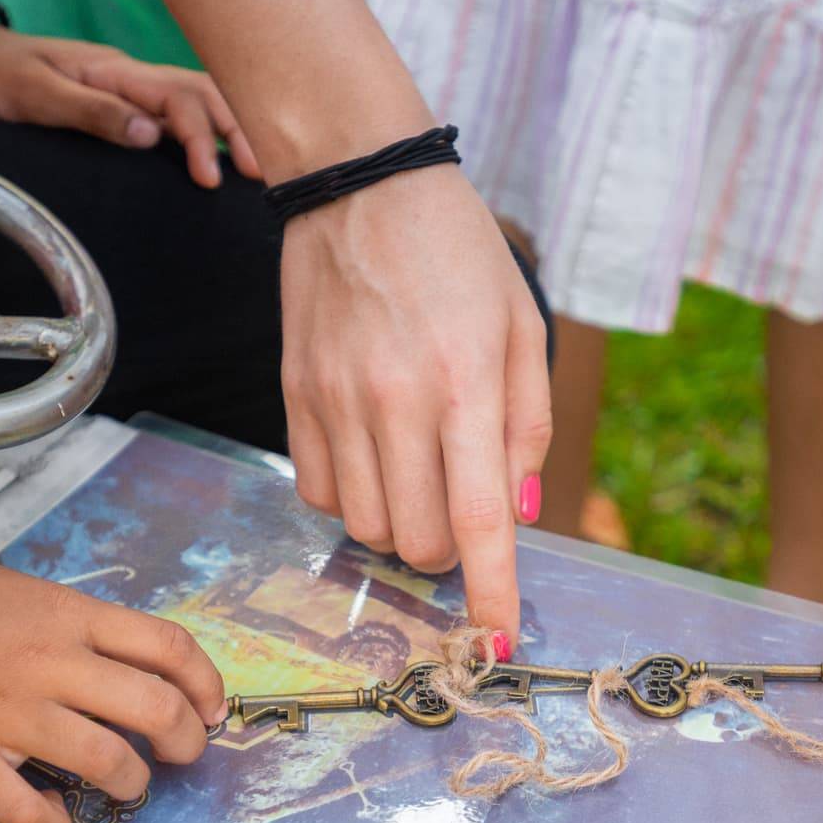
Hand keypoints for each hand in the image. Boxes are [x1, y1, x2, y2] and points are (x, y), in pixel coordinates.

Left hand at [0, 30, 262, 188]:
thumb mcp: (36, 97)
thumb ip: (92, 113)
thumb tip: (152, 134)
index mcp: (115, 72)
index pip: (178, 99)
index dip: (202, 137)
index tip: (210, 178)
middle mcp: (129, 77)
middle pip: (202, 93)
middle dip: (236, 129)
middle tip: (261, 173)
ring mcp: (127, 89)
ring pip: (194, 100)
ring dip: (227, 127)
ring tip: (253, 165)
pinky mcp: (121, 102)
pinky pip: (175, 112)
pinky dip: (205, 130)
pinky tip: (218, 154)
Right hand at [0, 526, 225, 822]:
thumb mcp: (11, 590)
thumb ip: (64, 627)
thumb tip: (109, 665)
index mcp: (64, 616)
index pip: (168, 648)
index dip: (206, 685)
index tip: (211, 710)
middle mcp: (50, 664)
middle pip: (157, 710)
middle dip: (186, 743)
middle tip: (180, 757)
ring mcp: (10, 717)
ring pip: (112, 765)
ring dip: (130, 786)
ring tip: (120, 789)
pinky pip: (33, 816)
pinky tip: (49, 820)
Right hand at [280, 163, 551, 647]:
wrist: (359, 182)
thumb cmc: (457, 252)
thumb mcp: (522, 327)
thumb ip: (527, 427)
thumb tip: (517, 517)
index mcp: (465, 382)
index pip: (479, 520)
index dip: (491, 593)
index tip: (499, 640)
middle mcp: (396, 400)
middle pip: (417, 540)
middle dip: (448, 552)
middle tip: (461, 513)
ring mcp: (336, 401)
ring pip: (364, 526)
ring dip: (399, 526)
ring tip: (415, 475)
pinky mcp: (295, 397)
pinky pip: (317, 493)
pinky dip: (350, 497)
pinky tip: (371, 454)